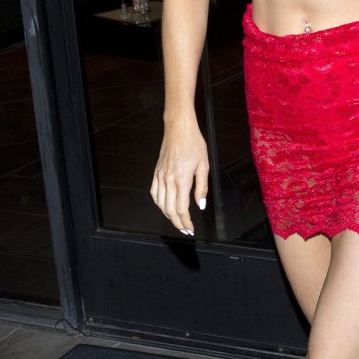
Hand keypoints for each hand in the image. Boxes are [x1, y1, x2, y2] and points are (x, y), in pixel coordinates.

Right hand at [150, 119, 208, 235]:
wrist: (178, 129)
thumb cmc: (193, 144)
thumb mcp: (204, 166)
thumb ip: (202, 188)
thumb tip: (200, 206)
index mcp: (182, 180)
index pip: (182, 209)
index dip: (186, 222)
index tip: (190, 229)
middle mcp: (168, 180)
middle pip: (170, 210)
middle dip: (178, 223)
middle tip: (185, 230)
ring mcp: (160, 176)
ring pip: (161, 204)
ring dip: (168, 215)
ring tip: (177, 221)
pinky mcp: (156, 172)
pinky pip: (154, 193)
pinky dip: (159, 203)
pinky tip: (165, 207)